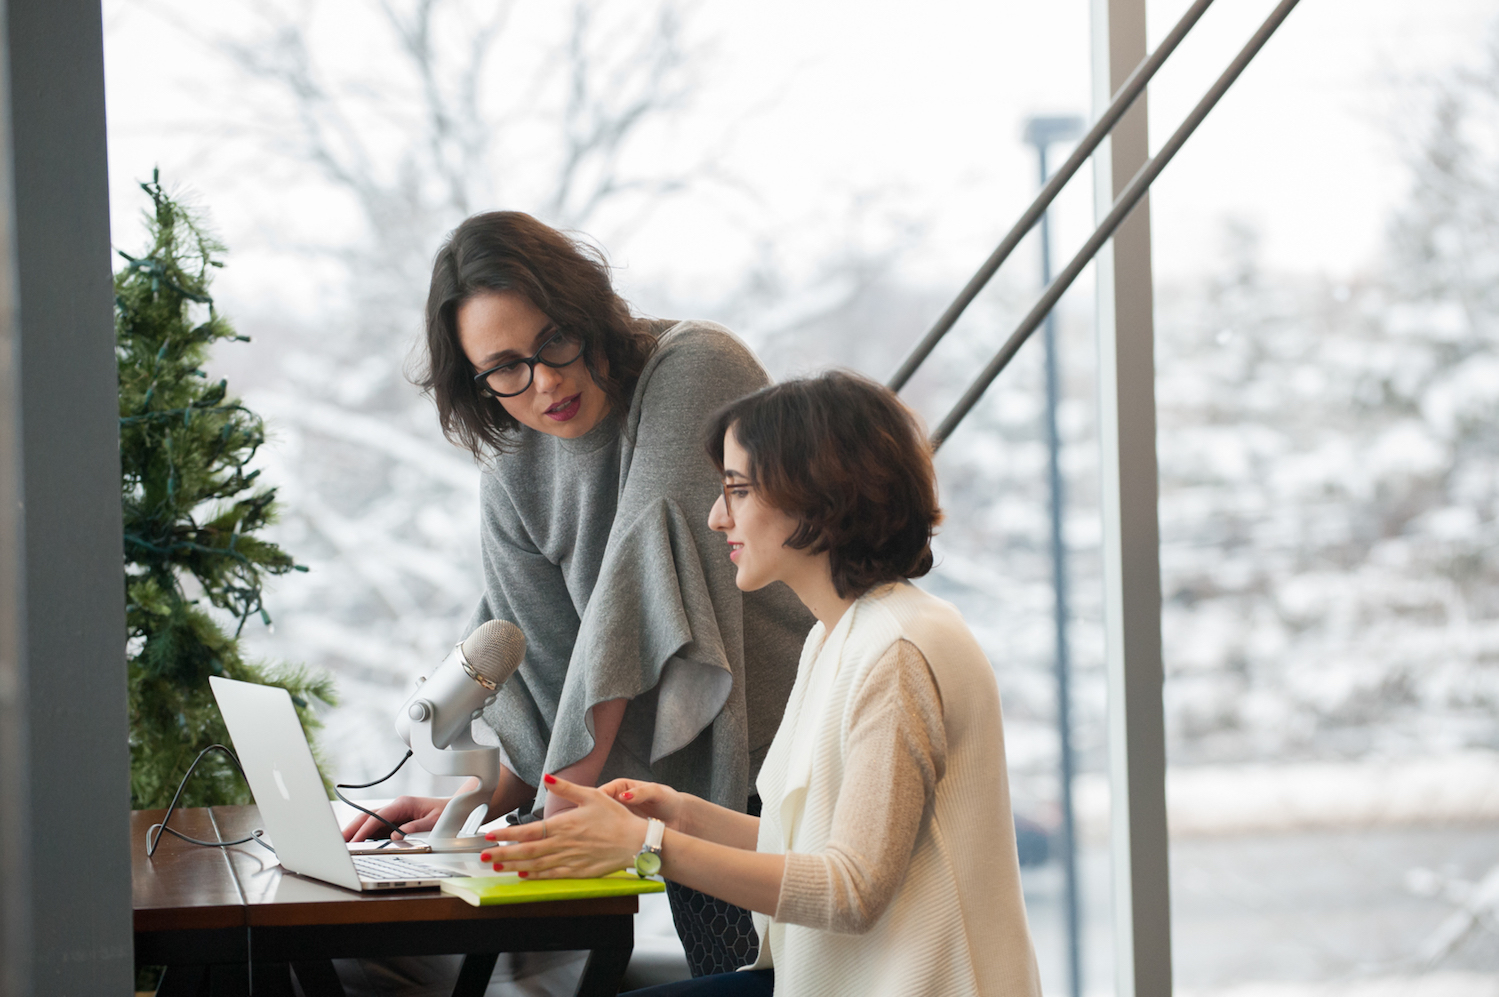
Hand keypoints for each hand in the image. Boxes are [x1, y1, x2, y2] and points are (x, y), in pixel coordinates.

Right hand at [341, 795, 448, 841]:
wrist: (453, 808)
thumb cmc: (444, 813)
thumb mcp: (434, 821)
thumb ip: (415, 828)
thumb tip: (395, 836)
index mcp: (403, 804)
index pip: (378, 817)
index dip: (365, 829)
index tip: (354, 840)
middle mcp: (396, 806)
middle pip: (368, 816)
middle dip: (352, 828)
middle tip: (338, 840)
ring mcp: (394, 812)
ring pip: (369, 820)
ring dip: (356, 830)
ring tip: (342, 842)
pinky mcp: (395, 818)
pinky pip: (376, 825)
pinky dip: (364, 832)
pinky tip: (356, 841)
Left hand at [480, 774, 645, 878]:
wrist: (635, 842)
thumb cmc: (616, 817)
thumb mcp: (592, 795)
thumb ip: (566, 788)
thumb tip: (548, 777)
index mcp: (564, 825)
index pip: (528, 831)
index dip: (507, 834)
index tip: (490, 834)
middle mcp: (562, 844)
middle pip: (526, 851)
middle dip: (502, 853)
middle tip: (484, 855)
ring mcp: (569, 860)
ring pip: (535, 865)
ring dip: (514, 866)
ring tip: (497, 865)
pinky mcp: (577, 872)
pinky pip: (550, 875)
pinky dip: (535, 876)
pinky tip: (523, 875)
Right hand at [598, 778, 687, 832]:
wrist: (680, 818)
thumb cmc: (669, 800)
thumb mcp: (657, 792)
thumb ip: (641, 792)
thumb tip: (624, 796)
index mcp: (622, 787)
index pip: (602, 792)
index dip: (594, 801)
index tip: (590, 811)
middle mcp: (617, 802)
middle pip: (598, 809)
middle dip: (593, 817)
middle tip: (591, 828)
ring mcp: (619, 817)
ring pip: (603, 823)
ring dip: (600, 830)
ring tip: (600, 838)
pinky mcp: (624, 831)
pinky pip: (612, 834)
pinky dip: (609, 839)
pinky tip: (610, 845)